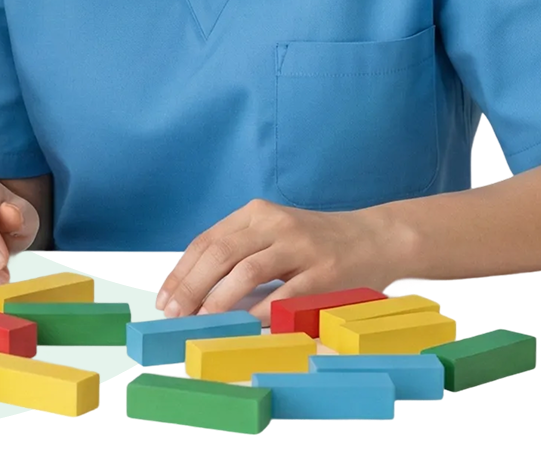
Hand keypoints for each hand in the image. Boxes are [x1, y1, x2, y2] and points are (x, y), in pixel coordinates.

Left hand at [154, 198, 388, 324]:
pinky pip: (283, 294)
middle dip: (191, 287)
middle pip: (220, 253)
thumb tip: (196, 294)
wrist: (376, 238)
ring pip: (247, 271)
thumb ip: (240, 255)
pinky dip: (259, 312)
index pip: (207, 241)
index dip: (182, 271)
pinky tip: (242, 326)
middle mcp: (275, 224)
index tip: (164, 298)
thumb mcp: (274, 236)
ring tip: (201, 321)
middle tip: (174, 315)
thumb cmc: (316, 244)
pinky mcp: (323, 272)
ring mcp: (300, 246)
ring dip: (218, 300)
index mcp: (256, 214)